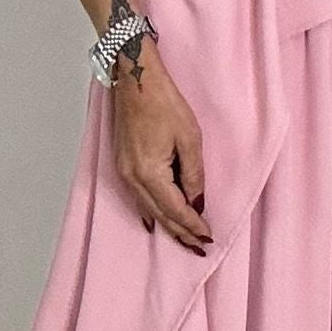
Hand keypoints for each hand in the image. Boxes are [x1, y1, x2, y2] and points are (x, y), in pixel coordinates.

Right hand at [109, 42, 215, 254]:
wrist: (136, 81)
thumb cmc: (163, 103)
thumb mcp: (190, 138)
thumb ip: (194, 175)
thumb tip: (196, 203)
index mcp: (150, 173)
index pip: (176, 210)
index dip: (193, 225)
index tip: (209, 238)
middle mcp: (132, 178)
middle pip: (160, 215)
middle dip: (181, 233)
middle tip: (199, 249)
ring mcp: (123, 172)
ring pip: (148, 209)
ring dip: (167, 226)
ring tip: (184, 240)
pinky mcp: (122, 165)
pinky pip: (138, 198)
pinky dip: (151, 212)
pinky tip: (155, 223)